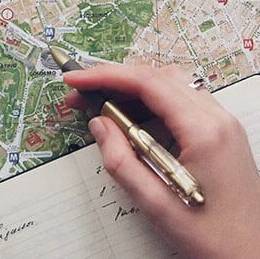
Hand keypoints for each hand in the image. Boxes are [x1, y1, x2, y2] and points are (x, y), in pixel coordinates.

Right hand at [64, 64, 259, 257]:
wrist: (254, 256)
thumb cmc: (215, 238)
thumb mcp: (156, 204)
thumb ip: (121, 161)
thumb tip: (99, 124)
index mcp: (204, 132)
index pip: (148, 84)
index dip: (105, 76)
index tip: (76, 80)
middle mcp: (217, 120)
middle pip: (158, 77)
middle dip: (113, 80)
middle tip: (80, 94)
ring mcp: (221, 125)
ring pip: (169, 86)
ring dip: (130, 90)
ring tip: (98, 106)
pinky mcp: (218, 134)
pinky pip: (178, 104)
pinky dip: (148, 104)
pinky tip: (128, 121)